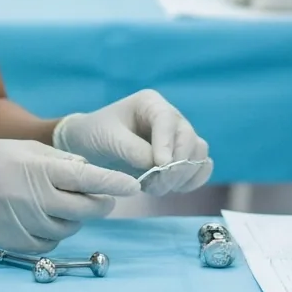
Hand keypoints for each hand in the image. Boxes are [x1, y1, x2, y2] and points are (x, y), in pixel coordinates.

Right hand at [0, 137, 138, 252]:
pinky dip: (54, 232)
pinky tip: (42, 217)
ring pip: (69, 228)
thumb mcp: (31, 149)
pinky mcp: (14, 243)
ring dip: (74, 217)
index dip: (113, 182)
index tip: (132, 186)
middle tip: (102, 195)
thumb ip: (64, 163)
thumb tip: (93, 176)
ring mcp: (23, 224)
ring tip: (56, 201)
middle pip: (85, 210)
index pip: (87, 178)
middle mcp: (33, 199)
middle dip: (100, 202)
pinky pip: (49, 243)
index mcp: (39, 170)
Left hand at [54, 90, 212, 190]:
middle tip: (156, 185)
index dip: (167, 143)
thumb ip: (132, 149)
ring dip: (183, 175)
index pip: (167, 120)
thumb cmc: (96, 134)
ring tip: (157, 188)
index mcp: (150, 104)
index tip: (160, 165)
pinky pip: (201, 166)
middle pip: (189, 137)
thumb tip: (158, 165)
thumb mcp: (108, 138)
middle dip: (176, 165)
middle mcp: (170, 117)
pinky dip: (193, 180)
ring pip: (198, 152)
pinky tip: (173, 188)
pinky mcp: (182, 156)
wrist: (91, 145)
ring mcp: (179, 137)